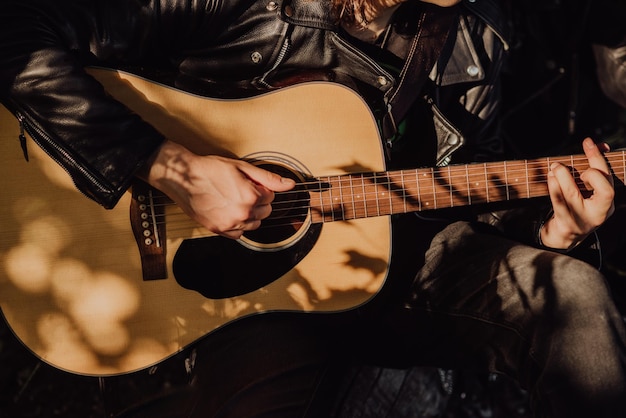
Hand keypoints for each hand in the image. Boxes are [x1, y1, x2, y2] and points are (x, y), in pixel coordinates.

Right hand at [142, 140, 295, 238]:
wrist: (183, 178)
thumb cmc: (210, 169)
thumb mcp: (242, 168)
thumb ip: (268, 178)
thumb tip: (289, 184)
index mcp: (251, 196)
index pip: (271, 196)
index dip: (261, 188)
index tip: (249, 183)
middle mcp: (243, 213)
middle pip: (265, 211)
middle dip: (258, 200)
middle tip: (241, 190)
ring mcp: (231, 224)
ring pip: (254, 224)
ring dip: (250, 213)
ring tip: (234, 200)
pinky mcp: (220, 230)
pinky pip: (239, 234)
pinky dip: (238, 224)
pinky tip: (230, 211)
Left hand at [540, 137, 614, 248]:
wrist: (566, 235)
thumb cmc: (579, 206)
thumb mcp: (590, 191)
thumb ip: (595, 168)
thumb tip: (600, 144)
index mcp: (607, 204)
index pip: (609, 181)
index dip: (599, 160)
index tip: (588, 143)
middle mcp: (599, 213)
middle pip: (604, 191)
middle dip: (591, 173)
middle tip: (579, 166)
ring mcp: (583, 220)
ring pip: (574, 196)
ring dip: (564, 177)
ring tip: (555, 166)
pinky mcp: (565, 223)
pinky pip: (559, 203)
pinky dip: (554, 187)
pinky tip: (550, 177)